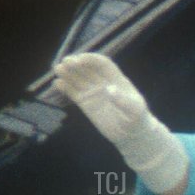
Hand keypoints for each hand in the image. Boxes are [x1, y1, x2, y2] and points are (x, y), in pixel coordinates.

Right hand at [54, 52, 187, 194]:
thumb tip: (109, 89)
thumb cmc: (137, 119)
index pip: (102, 64)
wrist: (131, 135)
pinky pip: (73, 92)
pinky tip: (58, 84)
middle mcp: (103, 82)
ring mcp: (93, 92)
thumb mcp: (135, 110)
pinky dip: (65, 87)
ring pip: (78, 79)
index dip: (91, 60)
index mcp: (116, 79)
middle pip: (87, 69)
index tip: (80, 60)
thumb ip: (123, 100)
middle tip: (65, 63)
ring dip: (68, 73)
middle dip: (76, 64)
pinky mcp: (86, 103)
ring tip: (58, 70)